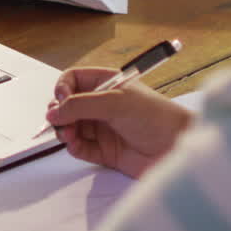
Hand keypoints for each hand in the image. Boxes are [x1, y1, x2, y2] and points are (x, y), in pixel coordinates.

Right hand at [44, 67, 195, 178]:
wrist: (176, 148)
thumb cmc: (157, 117)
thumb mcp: (116, 103)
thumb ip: (81, 105)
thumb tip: (54, 111)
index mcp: (107, 84)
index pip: (73, 80)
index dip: (63, 89)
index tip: (61, 100)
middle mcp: (102, 105)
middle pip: (67, 105)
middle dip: (60, 113)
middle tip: (60, 121)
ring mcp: (103, 128)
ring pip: (70, 127)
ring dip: (64, 131)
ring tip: (69, 135)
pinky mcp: (104, 151)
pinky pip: (80, 147)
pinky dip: (73, 147)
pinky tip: (75, 145)